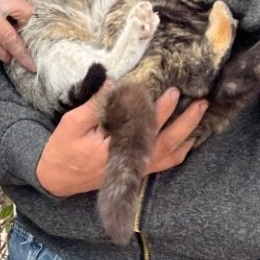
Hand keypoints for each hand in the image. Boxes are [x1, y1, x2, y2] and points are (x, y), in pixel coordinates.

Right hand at [35, 87, 207, 197]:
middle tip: (199, 101)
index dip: (160, 108)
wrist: (58, 177)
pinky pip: (168, 161)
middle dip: (185, 120)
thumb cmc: (64, 149)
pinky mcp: (139, 170)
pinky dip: (182, 149)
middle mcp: (133, 162)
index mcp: (116, 150)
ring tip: (200, 113)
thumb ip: (95, 104)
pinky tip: (190, 135)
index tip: (170, 90)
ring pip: (172, 152)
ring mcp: (138, 168)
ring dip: (189, 133)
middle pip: (167, 140)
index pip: (145, 127)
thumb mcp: (73, 123)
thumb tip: (114, 83)